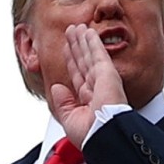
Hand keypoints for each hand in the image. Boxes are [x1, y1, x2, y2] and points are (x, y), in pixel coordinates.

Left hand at [49, 23, 127, 145]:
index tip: (67, 50)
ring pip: (89, 55)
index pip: (77, 75)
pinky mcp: (107, 74)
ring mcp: (103, 80)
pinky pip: (98, 54)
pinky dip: (92, 42)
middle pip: (83, 61)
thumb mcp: (70, 119)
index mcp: (88, 100)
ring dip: (82, 40)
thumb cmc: (91, 135)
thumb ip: (63, 103)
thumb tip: (56, 88)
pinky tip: (88, 32)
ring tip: (76, 27)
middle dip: (76, 46)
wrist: (104, 136)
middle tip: (71, 32)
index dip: (71, 61)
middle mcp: (96, 88)